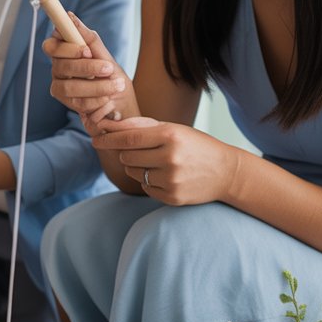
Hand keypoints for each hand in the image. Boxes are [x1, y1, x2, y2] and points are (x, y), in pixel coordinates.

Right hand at [43, 15, 136, 130]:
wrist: (122, 106)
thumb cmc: (113, 78)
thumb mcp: (106, 55)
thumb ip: (88, 38)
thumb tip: (70, 16)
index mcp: (64, 52)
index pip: (51, 46)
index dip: (68, 48)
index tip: (87, 51)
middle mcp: (58, 68)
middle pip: (61, 66)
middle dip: (88, 67)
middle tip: (108, 68)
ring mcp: (60, 86)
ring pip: (69, 87)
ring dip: (96, 86)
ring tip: (116, 86)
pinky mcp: (66, 103)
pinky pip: (76, 102)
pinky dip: (96, 99)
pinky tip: (107, 99)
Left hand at [91, 118, 235, 204]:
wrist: (226, 171)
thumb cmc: (195, 146)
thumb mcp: (173, 129)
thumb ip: (142, 126)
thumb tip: (110, 125)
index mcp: (170, 135)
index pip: (129, 138)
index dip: (109, 139)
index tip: (95, 139)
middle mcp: (170, 157)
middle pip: (127, 156)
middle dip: (127, 153)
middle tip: (142, 151)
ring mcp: (171, 179)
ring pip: (134, 172)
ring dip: (138, 167)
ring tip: (158, 163)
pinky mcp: (171, 196)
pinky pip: (145, 187)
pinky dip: (149, 181)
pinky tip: (167, 176)